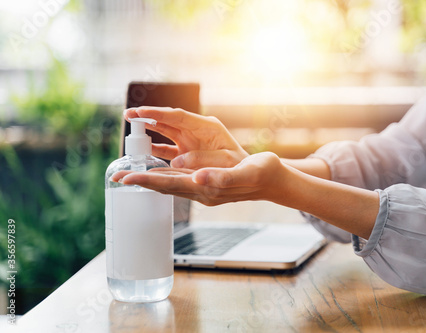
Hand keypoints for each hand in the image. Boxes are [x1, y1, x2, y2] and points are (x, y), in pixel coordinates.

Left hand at [111, 152, 287, 205]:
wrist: (273, 181)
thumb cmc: (261, 174)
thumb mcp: (244, 172)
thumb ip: (221, 177)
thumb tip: (197, 178)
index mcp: (206, 188)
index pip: (169, 185)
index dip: (146, 181)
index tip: (124, 179)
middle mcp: (200, 192)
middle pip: (164, 187)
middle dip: (140, 182)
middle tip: (116, 178)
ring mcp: (203, 190)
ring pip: (170, 184)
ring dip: (150, 180)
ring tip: (131, 175)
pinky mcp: (206, 185)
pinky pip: (180, 180)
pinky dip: (165, 175)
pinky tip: (159, 170)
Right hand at [124, 107, 248, 168]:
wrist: (257, 176)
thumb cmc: (247, 166)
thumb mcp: (230, 161)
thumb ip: (206, 160)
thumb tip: (177, 162)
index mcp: (208, 128)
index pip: (179, 117)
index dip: (158, 113)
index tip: (140, 112)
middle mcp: (197, 133)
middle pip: (168, 121)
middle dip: (147, 118)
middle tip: (128, 115)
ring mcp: (191, 144)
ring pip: (165, 134)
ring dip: (148, 131)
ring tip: (131, 127)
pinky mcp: (188, 155)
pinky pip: (167, 150)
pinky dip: (154, 149)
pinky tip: (142, 150)